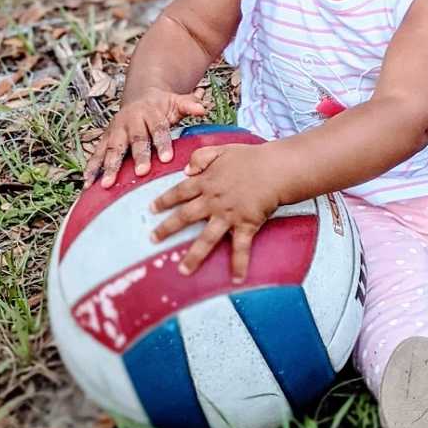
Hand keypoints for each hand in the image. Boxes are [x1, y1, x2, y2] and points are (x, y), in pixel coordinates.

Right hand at [83, 86, 206, 187]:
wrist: (140, 97)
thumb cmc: (162, 105)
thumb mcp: (176, 101)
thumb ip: (189, 105)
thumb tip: (202, 108)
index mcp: (150, 112)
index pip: (158, 129)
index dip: (162, 143)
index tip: (167, 159)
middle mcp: (130, 120)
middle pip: (135, 140)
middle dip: (138, 156)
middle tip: (142, 172)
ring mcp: (115, 130)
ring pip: (112, 148)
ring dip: (109, 166)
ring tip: (107, 184)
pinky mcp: (104, 138)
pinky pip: (96, 153)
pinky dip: (91, 168)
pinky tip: (88, 183)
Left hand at [149, 143, 277, 281]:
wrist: (275, 168)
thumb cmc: (250, 157)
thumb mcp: (221, 149)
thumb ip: (200, 157)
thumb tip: (185, 170)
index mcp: (206, 182)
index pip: (179, 192)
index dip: (164, 200)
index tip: (152, 209)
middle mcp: (213, 201)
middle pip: (185, 216)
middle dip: (167, 229)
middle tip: (153, 239)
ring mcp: (228, 215)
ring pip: (207, 238)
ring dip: (194, 255)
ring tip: (183, 270)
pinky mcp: (245, 225)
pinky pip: (240, 247)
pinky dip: (239, 263)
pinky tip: (236, 278)